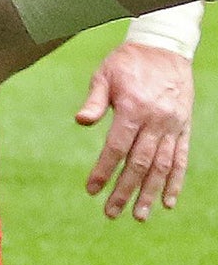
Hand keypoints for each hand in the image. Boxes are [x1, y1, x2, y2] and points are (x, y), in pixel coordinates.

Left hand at [78, 39, 195, 218]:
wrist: (165, 48)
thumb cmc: (127, 63)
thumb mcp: (104, 75)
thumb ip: (94, 101)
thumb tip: (80, 121)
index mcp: (134, 110)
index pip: (117, 148)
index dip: (104, 171)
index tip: (92, 190)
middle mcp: (157, 121)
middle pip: (140, 163)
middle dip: (125, 190)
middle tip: (111, 213)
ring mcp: (174, 126)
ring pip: (162, 166)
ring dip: (151, 193)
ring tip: (139, 215)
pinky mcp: (184, 127)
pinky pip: (181, 159)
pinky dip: (175, 181)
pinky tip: (168, 202)